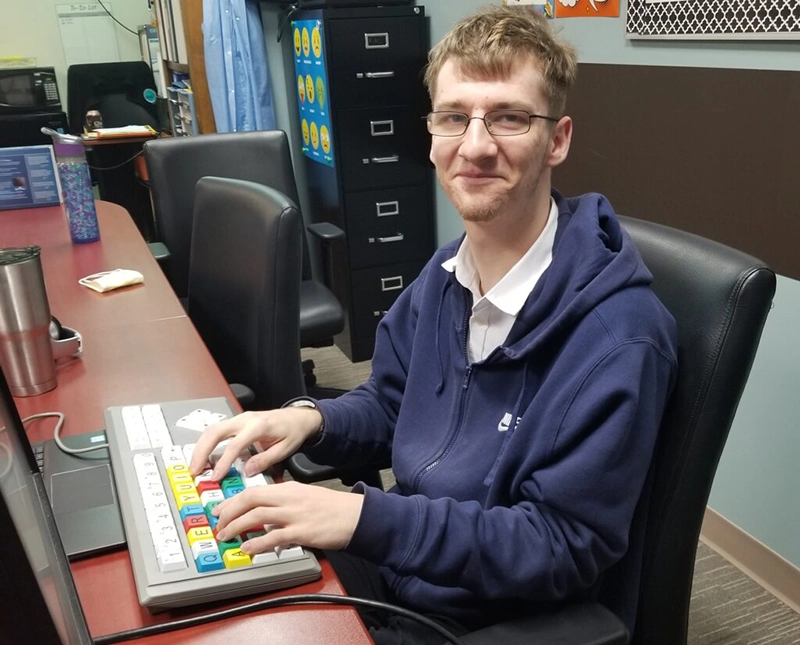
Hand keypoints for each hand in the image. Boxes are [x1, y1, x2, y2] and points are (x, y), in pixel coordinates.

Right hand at [189, 408, 322, 479]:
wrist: (298, 417)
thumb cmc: (293, 431)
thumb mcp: (285, 449)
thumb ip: (265, 460)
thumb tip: (247, 471)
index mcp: (258, 426)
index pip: (234, 444)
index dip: (223, 462)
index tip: (215, 476)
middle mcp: (245, 419)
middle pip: (215, 432)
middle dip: (201, 452)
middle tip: (195, 471)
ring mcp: (239, 419)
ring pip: (212, 430)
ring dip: (200, 448)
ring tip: (196, 467)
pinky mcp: (237, 422)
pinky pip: (217, 430)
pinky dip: (207, 443)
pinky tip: (204, 458)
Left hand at [213, 481, 363, 551]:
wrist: (356, 515)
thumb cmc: (333, 508)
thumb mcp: (305, 496)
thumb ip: (284, 503)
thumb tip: (264, 516)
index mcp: (289, 488)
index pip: (254, 491)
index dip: (233, 501)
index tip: (221, 510)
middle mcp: (289, 498)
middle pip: (250, 499)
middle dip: (229, 512)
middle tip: (219, 524)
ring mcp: (295, 514)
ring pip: (257, 516)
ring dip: (237, 527)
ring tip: (226, 536)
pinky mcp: (302, 531)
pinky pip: (274, 537)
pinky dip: (257, 543)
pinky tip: (248, 549)